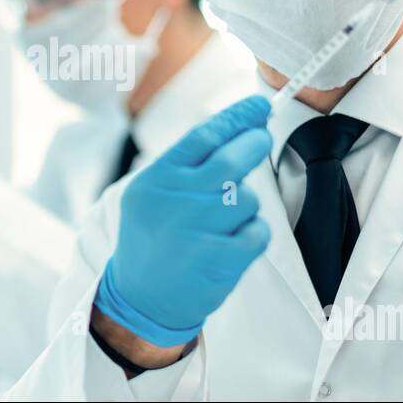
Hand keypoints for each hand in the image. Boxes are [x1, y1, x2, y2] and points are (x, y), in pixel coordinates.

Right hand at [94, 95, 272, 347]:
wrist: (141, 297)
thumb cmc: (153, 237)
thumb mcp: (152, 193)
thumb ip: (186, 165)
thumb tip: (236, 128)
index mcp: (157, 180)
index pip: (204, 136)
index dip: (237, 116)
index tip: (259, 105)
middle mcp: (175, 202)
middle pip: (231, 161)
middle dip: (254, 143)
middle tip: (261, 137)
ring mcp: (197, 231)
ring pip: (247, 198)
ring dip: (246, 203)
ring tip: (225, 218)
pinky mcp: (218, 260)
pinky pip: (257, 231)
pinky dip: (253, 233)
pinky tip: (233, 241)